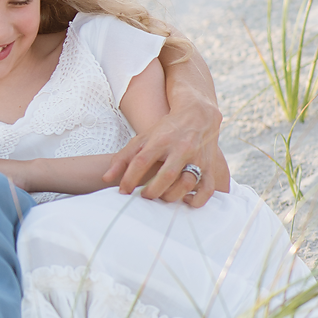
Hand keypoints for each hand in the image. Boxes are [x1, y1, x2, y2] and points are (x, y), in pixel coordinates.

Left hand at [103, 99, 227, 206]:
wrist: (198, 116)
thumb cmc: (166, 131)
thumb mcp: (142, 139)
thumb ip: (123, 158)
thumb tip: (106, 178)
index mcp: (161, 140)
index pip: (142, 161)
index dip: (130, 179)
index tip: (123, 192)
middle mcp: (181, 148)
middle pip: (166, 175)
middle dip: (152, 191)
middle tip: (144, 197)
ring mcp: (198, 158)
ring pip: (187, 183)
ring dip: (171, 196)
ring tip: (161, 197)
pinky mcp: (211, 167)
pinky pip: (207, 190)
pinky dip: (196, 201)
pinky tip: (184, 200)